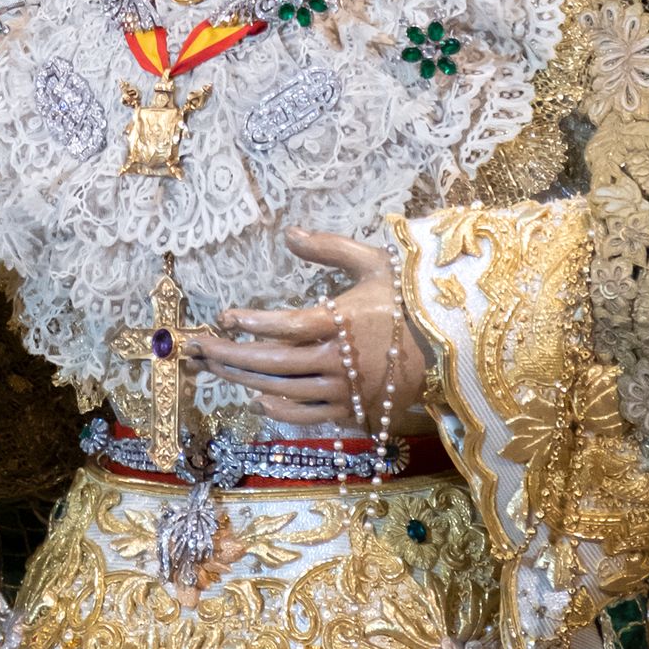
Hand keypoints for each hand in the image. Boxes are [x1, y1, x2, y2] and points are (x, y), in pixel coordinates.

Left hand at [188, 229, 427, 431]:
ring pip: (282, 389)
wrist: (447, 350)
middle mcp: (338, 360)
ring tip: (217, 368)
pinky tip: (256, 396)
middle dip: (231, 355)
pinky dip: (276, 407)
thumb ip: (331, 248)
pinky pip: (304, 414)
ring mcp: (342, 390)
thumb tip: (289, 233)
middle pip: (273, 362)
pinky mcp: (349, 411)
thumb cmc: (407, 302)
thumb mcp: (374, 264)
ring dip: (244, 379)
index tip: (225, 316)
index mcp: (342, 322)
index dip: (252, 323)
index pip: (286, 326)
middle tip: (201, 349)